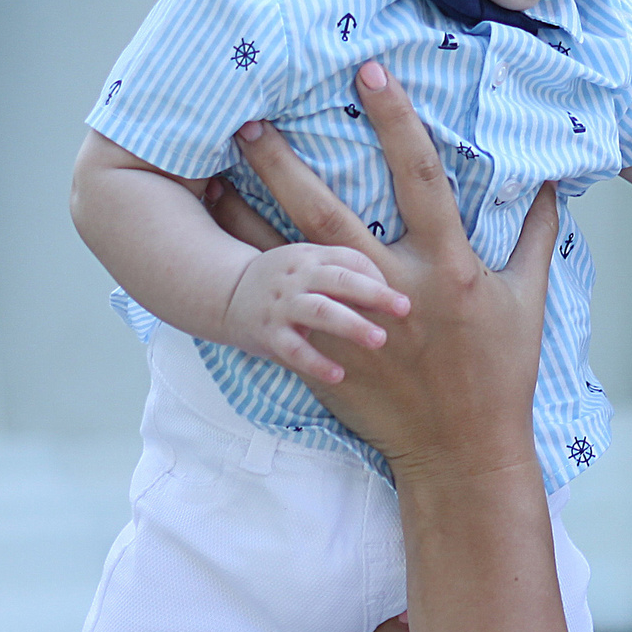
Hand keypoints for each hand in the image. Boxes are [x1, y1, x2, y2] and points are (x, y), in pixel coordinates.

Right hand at [221, 241, 409, 384]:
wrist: (227, 294)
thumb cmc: (286, 282)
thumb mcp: (310, 264)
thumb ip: (345, 272)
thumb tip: (393, 291)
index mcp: (311, 256)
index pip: (349, 259)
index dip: (376, 276)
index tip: (401, 298)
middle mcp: (297, 277)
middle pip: (339, 280)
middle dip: (373, 294)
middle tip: (405, 309)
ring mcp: (281, 306)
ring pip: (319, 311)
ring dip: (351, 325)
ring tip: (379, 340)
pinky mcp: (268, 334)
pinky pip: (294, 349)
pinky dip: (316, 362)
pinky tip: (339, 375)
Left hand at [231, 60, 557, 482]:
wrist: (464, 452)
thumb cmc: (501, 374)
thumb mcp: (527, 302)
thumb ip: (534, 236)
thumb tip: (547, 181)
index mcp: (449, 267)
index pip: (420, 175)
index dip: (396, 119)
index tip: (369, 70)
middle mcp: (395, 290)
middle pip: (327, 212)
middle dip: (285, 163)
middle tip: (247, 117)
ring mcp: (353, 325)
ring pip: (287, 256)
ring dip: (246, 211)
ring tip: (211, 169)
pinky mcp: (327, 357)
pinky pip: (274, 304)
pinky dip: (244, 270)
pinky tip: (214, 241)